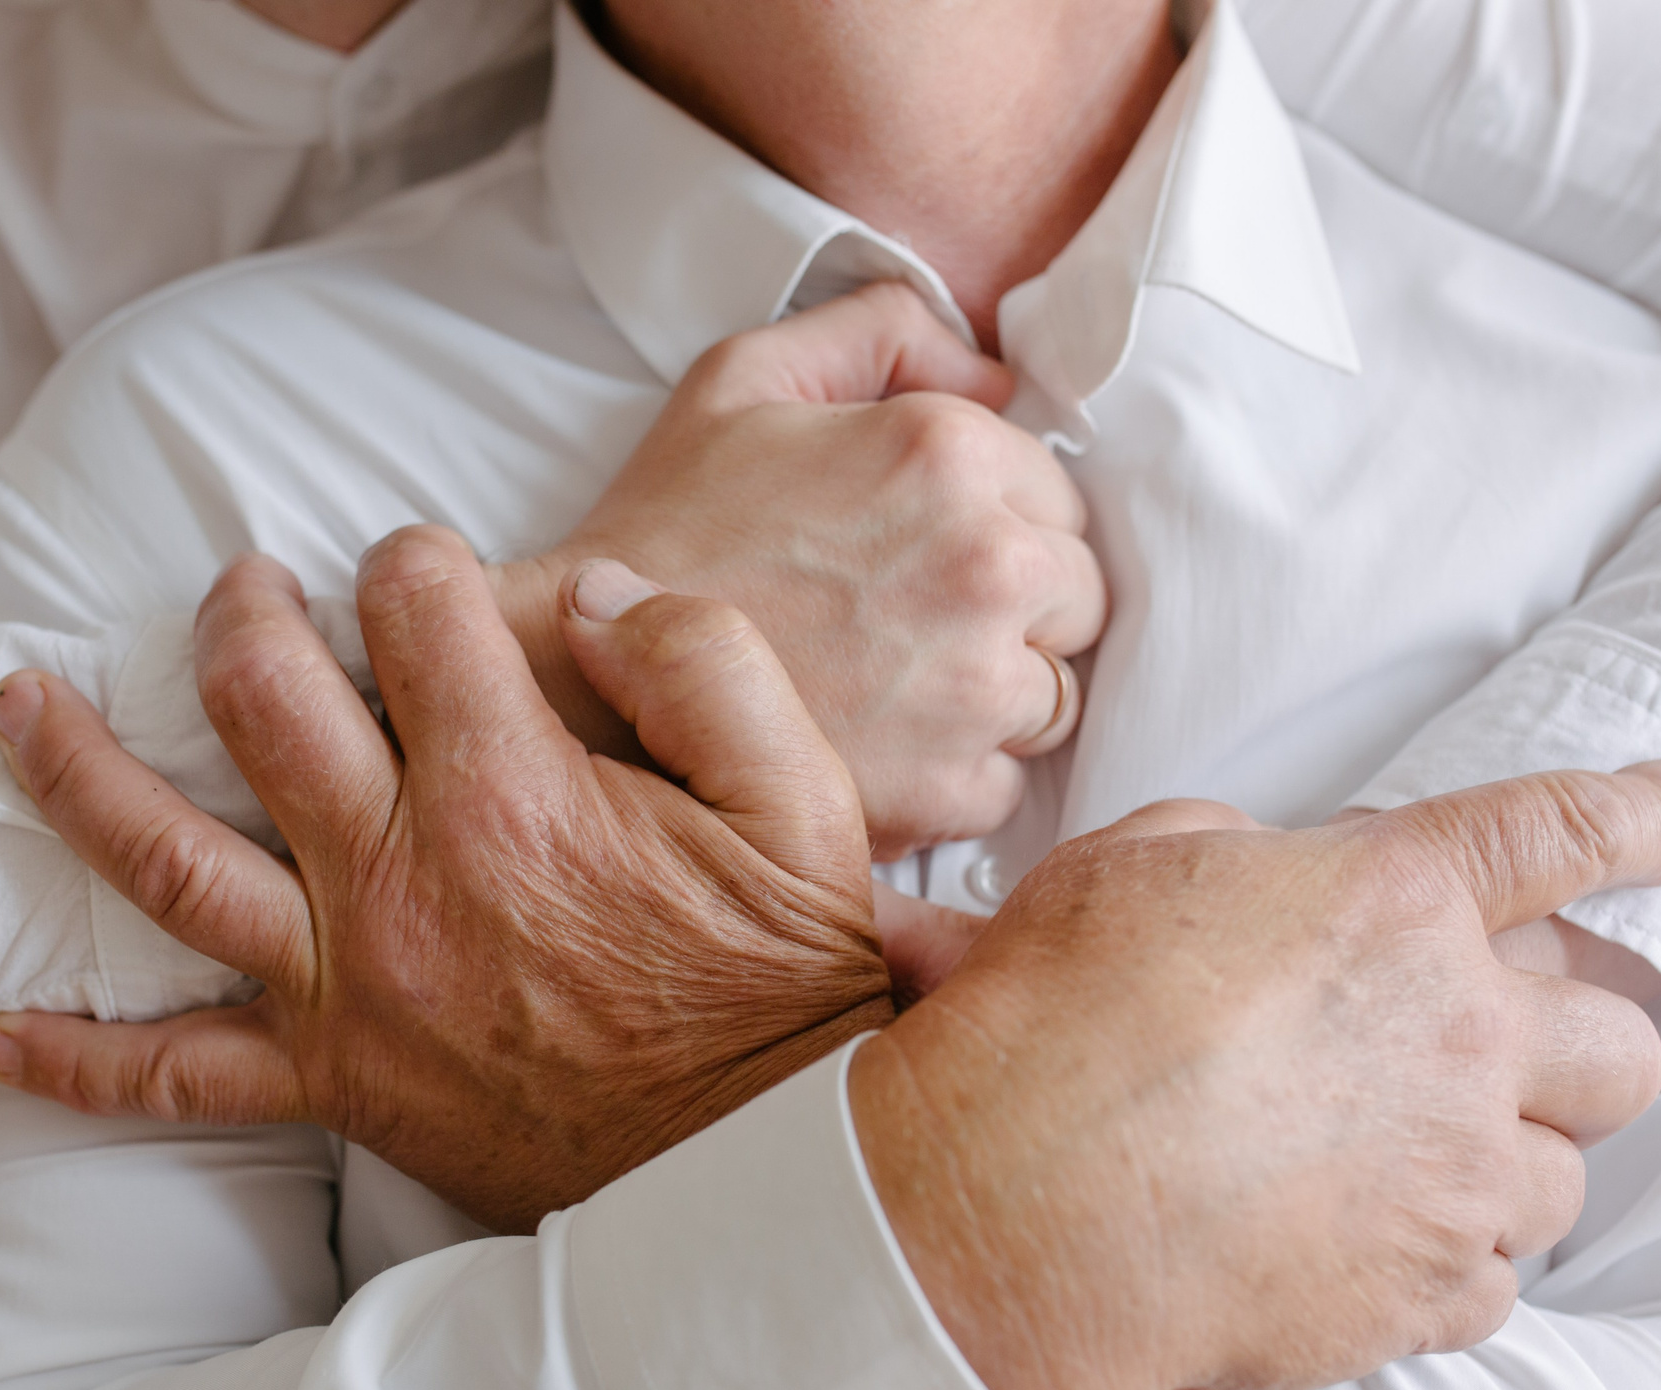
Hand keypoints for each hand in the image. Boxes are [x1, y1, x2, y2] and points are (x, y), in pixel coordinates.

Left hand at [0, 528, 893, 1231]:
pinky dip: (75, 1061)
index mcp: (511, 792)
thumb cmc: (779, 986)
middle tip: (244, 592)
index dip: (415, 562)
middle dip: (241, 617)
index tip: (427, 577)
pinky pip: (172, 1077)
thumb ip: (705, 663)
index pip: (413, 608)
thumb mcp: (800, 802)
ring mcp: (346, 986)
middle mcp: (399, 879)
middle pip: (258, 699)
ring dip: (76, 770)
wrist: (759, 1173)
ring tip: (17, 708)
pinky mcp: (332, 1082)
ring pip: (163, 859)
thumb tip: (588, 598)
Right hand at [490, 281, 1104, 858]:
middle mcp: (988, 565)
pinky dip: (954, 776)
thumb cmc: (662, 527)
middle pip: (1079, 597)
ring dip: (993, 695)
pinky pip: (1005, 784)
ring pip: (1055, 695)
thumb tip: (996, 373)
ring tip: (895, 688)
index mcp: (951, 453)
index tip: (927, 552)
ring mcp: (976, 686)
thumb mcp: (750, 376)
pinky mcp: (948, 787)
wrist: (581, 668)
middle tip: (913, 622)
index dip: (998, 524)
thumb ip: (886, 332)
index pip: (1061, 496)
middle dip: (1015, 610)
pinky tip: (877, 748)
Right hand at [849, 763, 1660, 1389]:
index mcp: (1391, 903)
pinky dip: (1441, 1270)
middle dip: (1574, 1051)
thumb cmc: (1049, 1021)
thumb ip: (1244, 854)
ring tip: (1392, 1173)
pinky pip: (1493, 1287)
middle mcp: (1456, 1032)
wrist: (1016, 1201)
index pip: (1561, 833)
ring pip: (1565, 1179)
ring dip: (1500, 1170)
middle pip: (1617, 1043)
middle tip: (1489, 1063)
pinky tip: (1353, 1252)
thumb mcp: (1128, 870)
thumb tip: (1283, 874)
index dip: (1653, 815)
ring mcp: (1452, 1172)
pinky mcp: (1422, 1290)